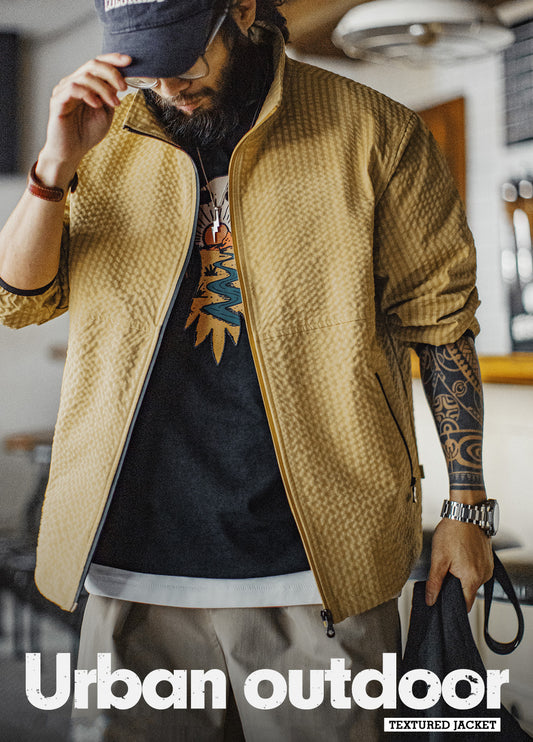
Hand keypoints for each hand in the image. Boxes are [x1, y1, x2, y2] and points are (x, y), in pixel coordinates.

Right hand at [36, 54, 130, 187]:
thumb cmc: (86, 133)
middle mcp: (73, 82)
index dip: (113, 59)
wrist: (71, 152)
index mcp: (85, 83)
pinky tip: (97, 104)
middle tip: (124, 87)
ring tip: (114, 104)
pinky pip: (73, 88)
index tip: (129, 61)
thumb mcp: (106, 113)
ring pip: (85, 76)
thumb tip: (121, 81)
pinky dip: (88, 94)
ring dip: (104, 88)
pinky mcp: (58, 101)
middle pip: (93, 64)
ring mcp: (63, 90)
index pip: (98, 63)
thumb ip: (111, 96)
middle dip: (112, 74)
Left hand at [425, 517, 493, 610]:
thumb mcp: (439, 559)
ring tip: (452, 561)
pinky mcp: (488, 560)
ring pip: (472, 582)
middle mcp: (484, 576)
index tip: (442, 599)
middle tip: (443, 574)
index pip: (465, 605)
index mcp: (472, 579)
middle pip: (468, 593)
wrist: (466, 513)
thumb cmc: (452, 533)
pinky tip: (459, 557)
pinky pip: (477, 572)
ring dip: (461, 577)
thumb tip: (430, 600)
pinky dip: (468, 569)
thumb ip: (434, 583)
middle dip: (455, 588)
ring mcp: (488, 568)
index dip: (452, 604)